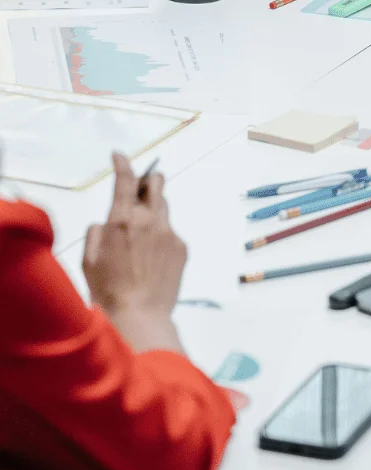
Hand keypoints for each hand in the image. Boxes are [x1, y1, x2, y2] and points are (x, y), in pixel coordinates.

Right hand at [83, 154, 186, 353]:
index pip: (125, 181)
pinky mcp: (182, 247)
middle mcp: (148, 221)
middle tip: (143, 184)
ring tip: (144, 225)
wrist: (140, 314)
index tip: (120, 156)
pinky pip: (171, 232)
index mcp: (121, 221)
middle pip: (155, 186)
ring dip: (155, 207)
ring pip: (164, 208)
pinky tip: (151, 254)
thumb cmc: (107, 288)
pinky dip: (161, 234)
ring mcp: (169, 233)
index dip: (123, 164)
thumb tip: (108, 221)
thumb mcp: (89, 257)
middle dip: (149, 180)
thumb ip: (98, 231)